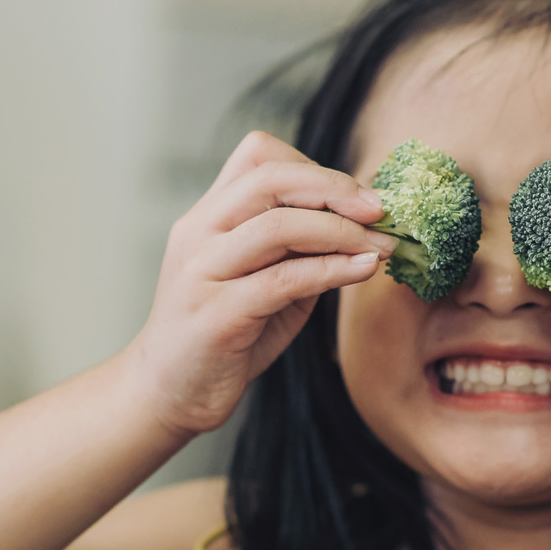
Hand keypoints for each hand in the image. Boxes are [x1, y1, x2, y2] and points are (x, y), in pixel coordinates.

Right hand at [127, 131, 395, 436]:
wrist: (169, 393)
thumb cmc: (224, 336)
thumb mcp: (263, 281)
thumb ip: (299, 250)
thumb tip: (365, 226)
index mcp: (207, 217)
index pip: (258, 156)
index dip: (314, 167)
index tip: (358, 195)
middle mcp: (198, 234)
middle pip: (270, 178)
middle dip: (335, 189)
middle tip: (380, 211)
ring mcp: (202, 271)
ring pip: (279, 225)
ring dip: (342, 231)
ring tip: (381, 247)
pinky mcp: (216, 314)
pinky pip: (284, 279)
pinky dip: (333, 269)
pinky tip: (363, 270)